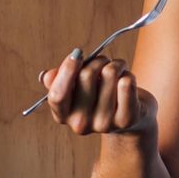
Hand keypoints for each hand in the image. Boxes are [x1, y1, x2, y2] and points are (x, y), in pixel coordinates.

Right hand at [39, 48, 156, 135]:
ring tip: (118, 71)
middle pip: (86, 76)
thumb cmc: (100, 95)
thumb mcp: (77, 89)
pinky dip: (128, 74)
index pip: (57, 94)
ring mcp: (103, 124)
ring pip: (109, 73)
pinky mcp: (126, 119)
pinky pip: (126, 83)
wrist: (130, 116)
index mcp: (63, 114)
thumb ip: (60, 80)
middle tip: (105, 62)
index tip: (77, 53)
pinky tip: (128, 80)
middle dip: (98, 60)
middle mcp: (81, 124)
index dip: (67, 70)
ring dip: (116, 65)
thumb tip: (47, 76)